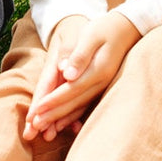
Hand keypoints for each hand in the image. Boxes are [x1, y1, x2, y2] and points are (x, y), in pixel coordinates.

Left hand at [22, 11, 138, 142]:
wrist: (127, 29)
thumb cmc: (104, 29)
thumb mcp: (90, 36)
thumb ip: (79, 55)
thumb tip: (67, 74)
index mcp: (97, 70)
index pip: (70, 90)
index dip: (52, 102)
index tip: (36, 112)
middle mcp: (100, 82)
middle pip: (73, 103)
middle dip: (53, 116)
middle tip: (34, 128)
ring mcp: (102, 86)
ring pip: (79, 107)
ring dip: (61, 119)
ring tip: (44, 131)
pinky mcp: (100, 86)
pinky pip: (85, 105)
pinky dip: (72, 116)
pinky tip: (62, 125)